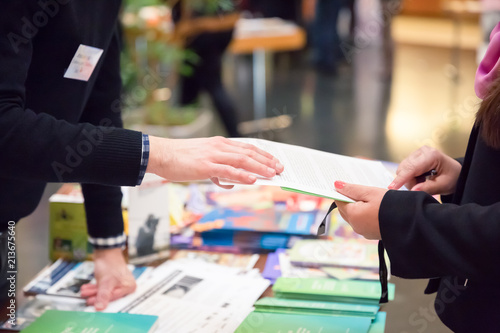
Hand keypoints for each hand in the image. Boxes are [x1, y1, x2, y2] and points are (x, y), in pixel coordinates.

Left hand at [80, 248, 135, 310]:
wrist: (105, 250)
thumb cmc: (110, 263)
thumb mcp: (106, 282)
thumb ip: (103, 296)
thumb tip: (100, 307)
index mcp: (129, 286)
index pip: (115, 298)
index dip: (103, 301)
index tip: (93, 304)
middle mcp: (125, 285)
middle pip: (109, 296)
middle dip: (96, 296)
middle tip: (87, 298)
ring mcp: (118, 282)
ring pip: (105, 291)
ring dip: (93, 292)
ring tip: (84, 292)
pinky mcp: (112, 279)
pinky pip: (103, 286)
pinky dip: (95, 287)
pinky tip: (87, 288)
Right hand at [147, 136, 283, 187]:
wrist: (161, 154)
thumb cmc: (179, 158)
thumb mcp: (202, 161)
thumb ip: (217, 170)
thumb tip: (228, 182)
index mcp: (219, 144)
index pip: (246, 147)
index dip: (262, 154)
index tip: (274, 161)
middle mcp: (219, 146)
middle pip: (249, 152)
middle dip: (267, 161)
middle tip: (280, 168)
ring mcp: (213, 155)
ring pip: (242, 160)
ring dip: (259, 167)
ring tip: (272, 174)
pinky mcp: (206, 165)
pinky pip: (228, 170)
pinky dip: (242, 175)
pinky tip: (252, 179)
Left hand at [334, 181, 386, 239]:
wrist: (411, 222)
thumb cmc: (390, 205)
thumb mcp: (370, 192)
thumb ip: (352, 189)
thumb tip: (336, 185)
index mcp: (353, 216)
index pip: (339, 202)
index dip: (341, 192)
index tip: (346, 185)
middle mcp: (356, 226)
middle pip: (346, 210)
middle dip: (349, 199)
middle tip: (357, 188)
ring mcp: (364, 232)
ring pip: (355, 216)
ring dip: (358, 207)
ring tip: (367, 196)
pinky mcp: (372, 234)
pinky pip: (363, 221)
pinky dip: (365, 214)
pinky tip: (374, 206)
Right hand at [388, 146, 460, 194]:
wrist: (455, 172)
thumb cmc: (452, 177)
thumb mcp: (444, 185)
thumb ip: (428, 188)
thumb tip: (413, 190)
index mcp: (431, 155)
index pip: (411, 168)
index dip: (401, 179)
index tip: (392, 187)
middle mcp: (422, 151)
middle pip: (404, 169)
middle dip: (409, 181)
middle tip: (422, 186)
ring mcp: (417, 153)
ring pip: (402, 170)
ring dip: (410, 179)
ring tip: (423, 181)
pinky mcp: (413, 156)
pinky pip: (404, 169)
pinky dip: (410, 177)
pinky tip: (421, 177)